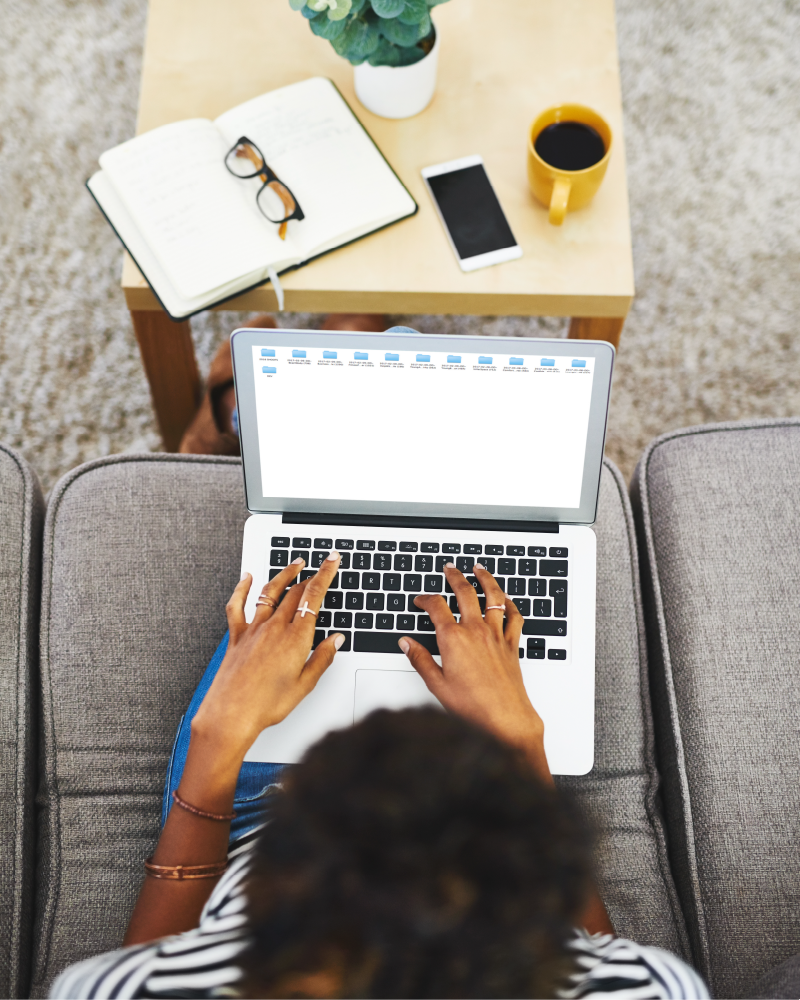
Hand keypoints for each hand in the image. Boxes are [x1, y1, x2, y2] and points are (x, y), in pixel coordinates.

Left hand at [191, 553, 343, 767]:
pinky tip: (246, 578)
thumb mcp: (304, 686)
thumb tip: (336, 640)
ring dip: (284, 574)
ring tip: (295, 564)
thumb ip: (322, 658)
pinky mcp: (236, 636)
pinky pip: (237, 606)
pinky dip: (241, 588)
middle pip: (295, 592)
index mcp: (295, 638)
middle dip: (311, 575)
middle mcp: (274, 628)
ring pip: (270, 592)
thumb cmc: (265, 705)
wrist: (230, 716)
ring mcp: (253, 630)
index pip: (314, 596)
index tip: (332, 560)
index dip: (325, 574)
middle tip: (321, 565)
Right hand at [400, 563, 551, 781]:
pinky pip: (514, 616)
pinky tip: (506, 599)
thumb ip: (420, 659)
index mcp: (454, 639)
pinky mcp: (512, 644)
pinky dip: (510, 604)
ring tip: (479, 569)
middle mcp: (476, 631)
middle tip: (449, 568)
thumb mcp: (437, 685)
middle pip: (465, 592)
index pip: (436, 606)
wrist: (506, 718)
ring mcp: (496, 635)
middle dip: (455, 576)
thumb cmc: (473, 706)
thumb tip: (406, 643)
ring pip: (493, 597)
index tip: (420, 600)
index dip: (425, 599)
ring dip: (485, 579)